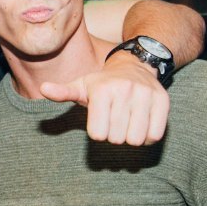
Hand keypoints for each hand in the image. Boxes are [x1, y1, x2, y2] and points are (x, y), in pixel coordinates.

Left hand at [39, 51, 169, 144]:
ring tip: (128, 122)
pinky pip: (155, 134)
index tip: (100, 120)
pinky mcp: (163, 101)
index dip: (98, 132)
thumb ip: (63, 92)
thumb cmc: (102, 83)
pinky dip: (148, 136)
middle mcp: (124, 90)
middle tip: (115, 120)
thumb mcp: (81, 85)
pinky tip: (142, 124)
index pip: (98, 134)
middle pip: (117, 139)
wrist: (134, 66)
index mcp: (102, 90)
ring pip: (137, 139)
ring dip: (131, 137)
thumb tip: (43, 89)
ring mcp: (145, 95)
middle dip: (114, 135)